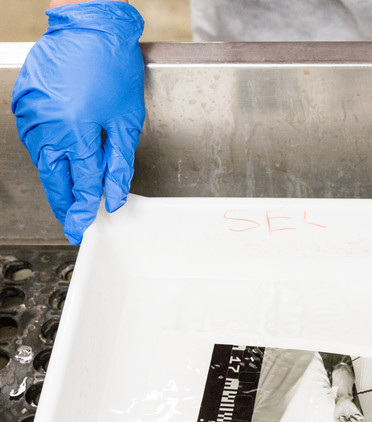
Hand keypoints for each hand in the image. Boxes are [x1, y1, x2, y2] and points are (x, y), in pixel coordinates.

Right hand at [12, 1, 144, 244]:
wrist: (90, 26)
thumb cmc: (113, 69)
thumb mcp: (126, 122)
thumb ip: (118, 164)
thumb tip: (113, 196)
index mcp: (76, 131)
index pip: (83, 182)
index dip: (86, 207)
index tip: (85, 224)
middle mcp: (47, 125)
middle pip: (55, 178)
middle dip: (64, 204)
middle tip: (71, 224)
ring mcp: (31, 114)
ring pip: (43, 162)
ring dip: (56, 182)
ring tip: (68, 202)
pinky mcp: (25, 104)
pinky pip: (37, 141)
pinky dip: (48, 157)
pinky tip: (60, 168)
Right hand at [333, 397, 362, 421]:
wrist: (342, 400)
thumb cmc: (339, 406)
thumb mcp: (336, 415)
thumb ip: (337, 420)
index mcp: (347, 418)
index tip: (342, 418)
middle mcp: (352, 417)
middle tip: (348, 421)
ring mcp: (355, 414)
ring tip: (351, 418)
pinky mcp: (357, 411)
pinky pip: (362, 417)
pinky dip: (359, 418)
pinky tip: (355, 415)